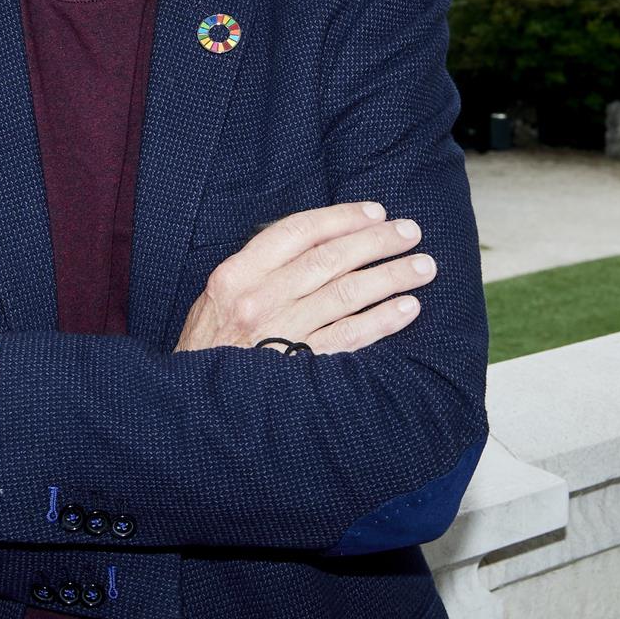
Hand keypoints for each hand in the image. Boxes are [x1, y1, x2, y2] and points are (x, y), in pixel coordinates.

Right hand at [175, 200, 433, 353]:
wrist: (197, 406)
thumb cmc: (211, 347)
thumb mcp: (217, 298)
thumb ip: (257, 269)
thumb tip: (312, 241)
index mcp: (235, 275)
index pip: (297, 232)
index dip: (342, 218)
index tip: (375, 212)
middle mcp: (258, 300)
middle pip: (330, 259)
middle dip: (376, 241)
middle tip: (410, 232)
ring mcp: (280, 333)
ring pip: (347, 294)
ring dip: (391, 277)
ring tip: (422, 267)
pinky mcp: (301, 368)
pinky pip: (351, 337)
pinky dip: (383, 320)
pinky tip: (408, 308)